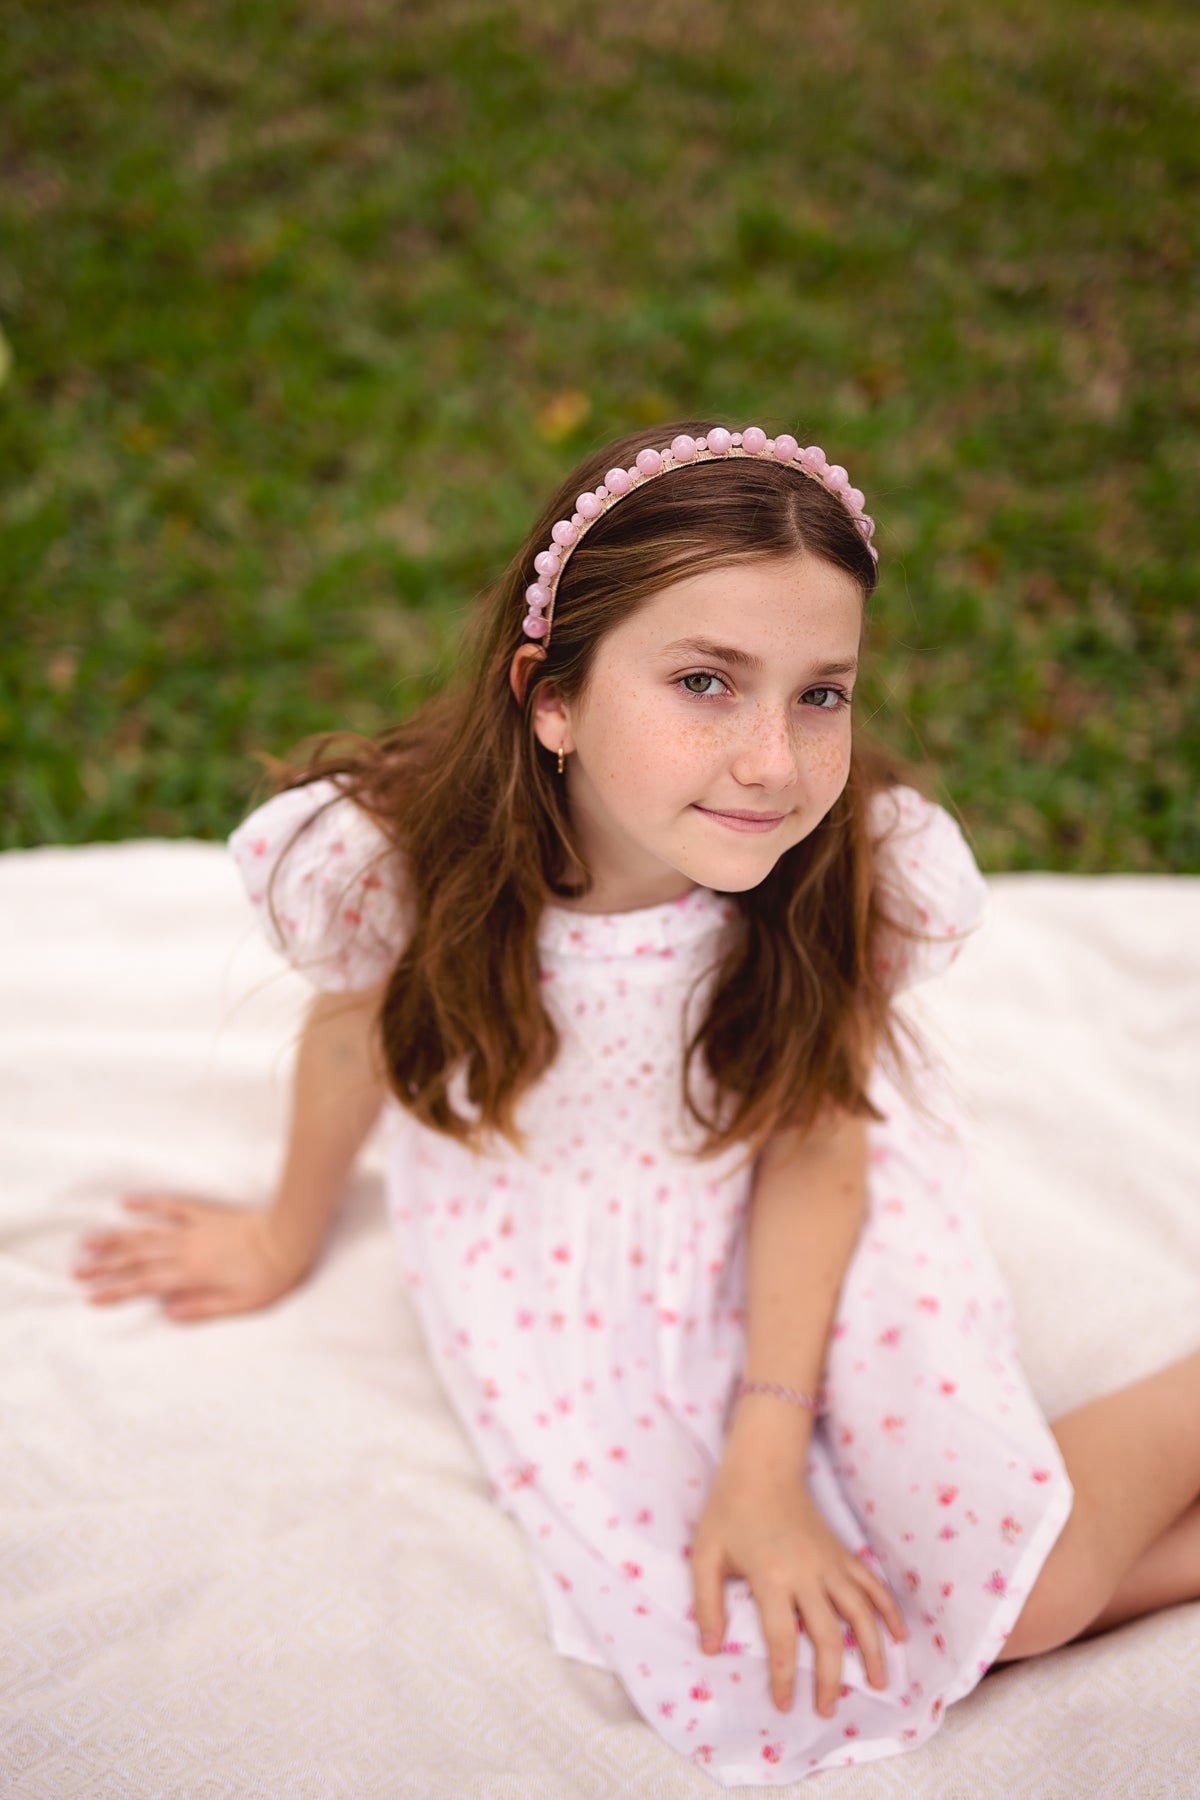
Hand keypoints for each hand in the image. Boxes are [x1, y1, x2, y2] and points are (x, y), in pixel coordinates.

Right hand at [72, 1196, 309, 1322]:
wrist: (291, 1237)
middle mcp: (186, 1250)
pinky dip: (148, 1203)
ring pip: (146, 1232)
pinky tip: (126, 1202)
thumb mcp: (240, 1304)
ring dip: (116, 1237)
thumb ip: (203, 1309)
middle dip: (106, 1265)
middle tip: (77, 1270)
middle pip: (137, 1257)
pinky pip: (172, 1206)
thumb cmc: (270, 1276)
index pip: (146, 1284)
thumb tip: (167, 1314)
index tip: (91, 1296)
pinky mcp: (206, 1214)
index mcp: (193, 1274)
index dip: (117, 1290)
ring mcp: (194, 1229)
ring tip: (88, 1240)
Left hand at [691, 1435, 907, 1716]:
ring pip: (861, 1613)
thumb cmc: (729, 1511)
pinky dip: (888, 1610)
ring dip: (873, 1650)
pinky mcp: (841, 1553)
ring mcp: (830, 1563)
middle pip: (828, 1636)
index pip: (782, 1640)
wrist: (762, 1467)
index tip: (786, 1705)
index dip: (785, 1677)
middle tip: (829, 1711)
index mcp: (771, 1578)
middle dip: (830, 1679)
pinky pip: (872, 1584)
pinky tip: (899, 1635)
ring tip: (880, 1684)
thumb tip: (710, 1649)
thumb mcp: (705, 1555)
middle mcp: (807, 1574)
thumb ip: (706, 1604)